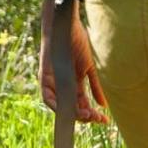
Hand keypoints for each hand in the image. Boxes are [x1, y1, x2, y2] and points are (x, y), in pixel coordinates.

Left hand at [39, 4, 107, 124]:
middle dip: (84, 116)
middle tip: (95, 118)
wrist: (67, 26)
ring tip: (85, 116)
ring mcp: (53, 83)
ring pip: (60, 105)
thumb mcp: (89, 68)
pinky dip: (55, 104)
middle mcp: (63, 87)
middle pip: (72, 108)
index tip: (104, 120)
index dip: (92, 114)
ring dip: (71, 113)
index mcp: (74, 85)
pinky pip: (47, 96)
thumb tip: (103, 105)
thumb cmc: (78, 43)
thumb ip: (95, 87)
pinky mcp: (44, 77)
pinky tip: (64, 111)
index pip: (82, 105)